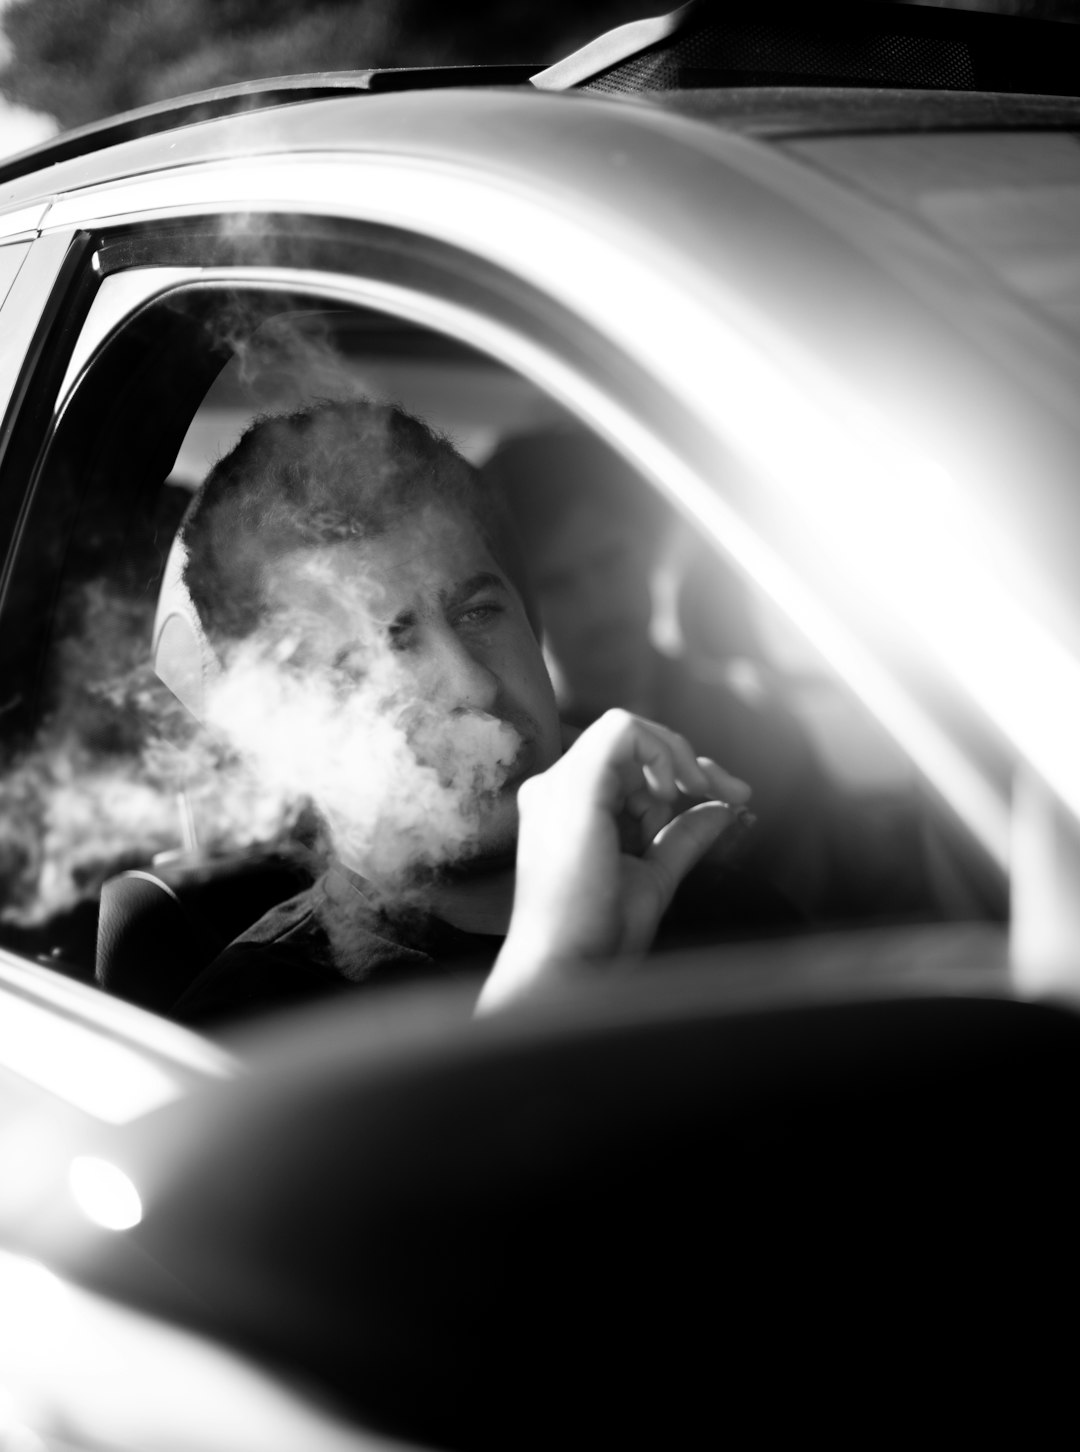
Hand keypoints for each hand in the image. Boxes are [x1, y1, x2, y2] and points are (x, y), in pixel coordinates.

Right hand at [477, 709, 750, 1012]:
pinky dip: (661, 751)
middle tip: (735, 793)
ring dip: (677, 756)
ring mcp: (560, 785)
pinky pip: (622, 732)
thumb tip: (722, 811)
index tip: (728, 799)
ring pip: (626, 729)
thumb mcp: (653, 876)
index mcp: (568, 811)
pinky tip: (675, 791)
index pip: (628, 768)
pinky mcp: (574, 785)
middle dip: (690, 760)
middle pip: (631, 744)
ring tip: (703, 796)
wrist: (566, 964)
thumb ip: (683, 838)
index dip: (681, 773)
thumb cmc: (598, 934)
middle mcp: (556, 791)